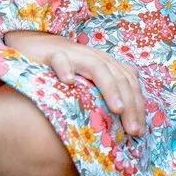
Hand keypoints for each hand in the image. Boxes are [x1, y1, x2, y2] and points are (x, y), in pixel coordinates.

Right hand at [4, 30, 147, 136]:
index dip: (138, 105)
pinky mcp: (53, 53)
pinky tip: (69, 81)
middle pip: (119, 77)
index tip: (139, 131)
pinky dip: (65, 68)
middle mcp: (95, 57)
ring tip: (117, 108)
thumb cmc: (66, 67)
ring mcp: (75, 54)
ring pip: (97, 68)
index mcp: (107, 64)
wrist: (36, 43)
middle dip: (130, 104)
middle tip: (133, 130)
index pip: (130, 82)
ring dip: (110, 88)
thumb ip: (105, 93)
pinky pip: (60, 59)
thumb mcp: (89, 80)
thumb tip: (121, 124)